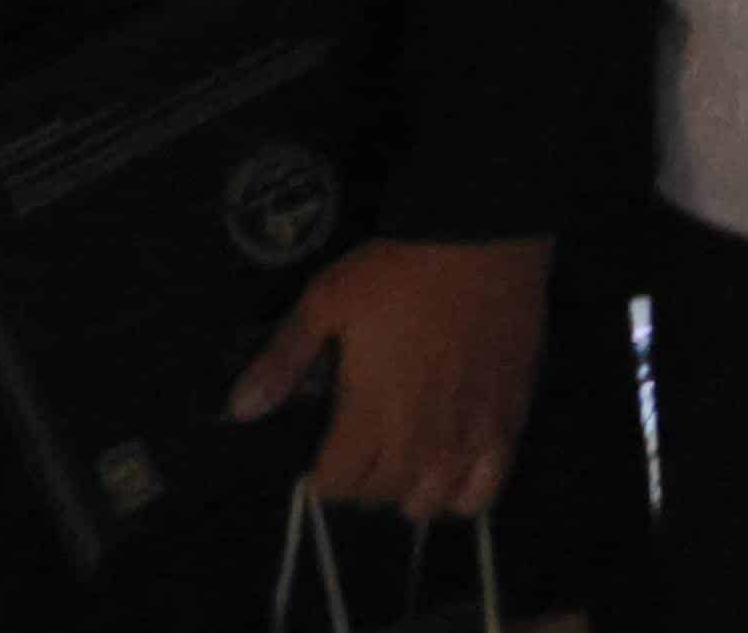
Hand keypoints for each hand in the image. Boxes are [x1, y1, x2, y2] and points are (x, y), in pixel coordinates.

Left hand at [230, 237, 549, 521]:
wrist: (477, 244)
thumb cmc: (397, 272)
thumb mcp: (324, 303)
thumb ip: (283, 360)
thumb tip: (240, 408)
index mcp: (370, 415)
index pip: (336, 483)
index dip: (319, 477)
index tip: (316, 460)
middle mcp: (419, 441)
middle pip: (379, 495)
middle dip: (356, 484)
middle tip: (350, 454)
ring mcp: (467, 440)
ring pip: (428, 503)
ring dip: (403, 493)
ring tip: (394, 464)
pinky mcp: (507, 427)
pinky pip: (482, 494)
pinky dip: (460, 497)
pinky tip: (447, 475)